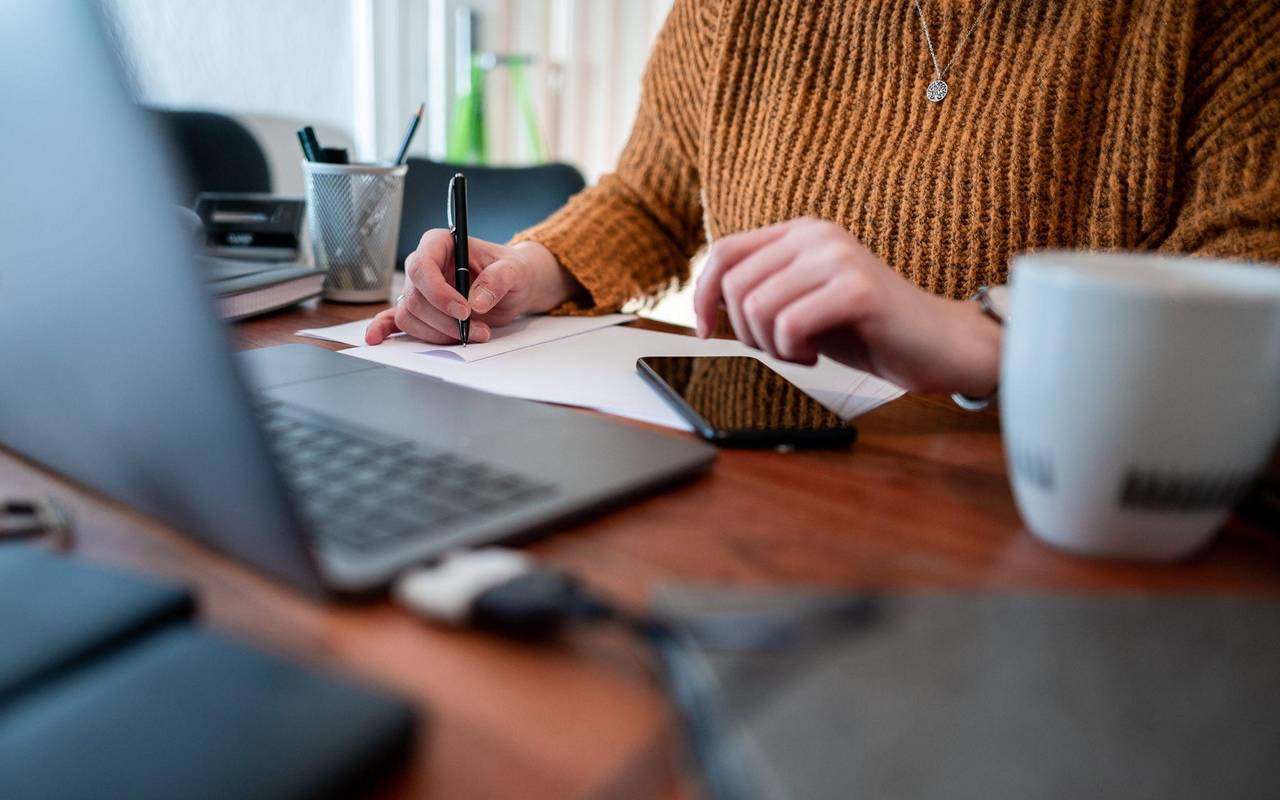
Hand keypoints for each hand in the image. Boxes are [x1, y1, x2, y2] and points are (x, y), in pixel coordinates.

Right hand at [366, 233, 575, 344]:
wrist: (514, 287)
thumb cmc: (513, 271)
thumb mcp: (515, 271)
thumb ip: (498, 279)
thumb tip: (476, 300)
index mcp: (441, 244)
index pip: (422, 266)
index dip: (438, 292)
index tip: (464, 311)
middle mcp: (425, 266)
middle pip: (416, 297)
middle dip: (445, 321)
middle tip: (477, 330)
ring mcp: (421, 289)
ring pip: (410, 315)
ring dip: (438, 334)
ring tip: (472, 335)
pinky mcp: (424, 311)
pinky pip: (396, 320)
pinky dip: (385, 329)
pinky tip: (376, 339)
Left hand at [693, 218, 1000, 395]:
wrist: (938, 344)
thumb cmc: (867, 328)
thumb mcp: (803, 302)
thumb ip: (762, 290)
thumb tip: (705, 302)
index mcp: (800, 233)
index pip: (723, 253)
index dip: (701, 295)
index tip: (706, 331)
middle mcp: (817, 235)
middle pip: (736, 286)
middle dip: (746, 333)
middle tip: (782, 348)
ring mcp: (839, 258)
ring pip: (758, 308)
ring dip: (772, 346)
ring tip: (804, 351)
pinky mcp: (857, 290)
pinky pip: (790, 326)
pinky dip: (794, 352)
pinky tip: (818, 354)